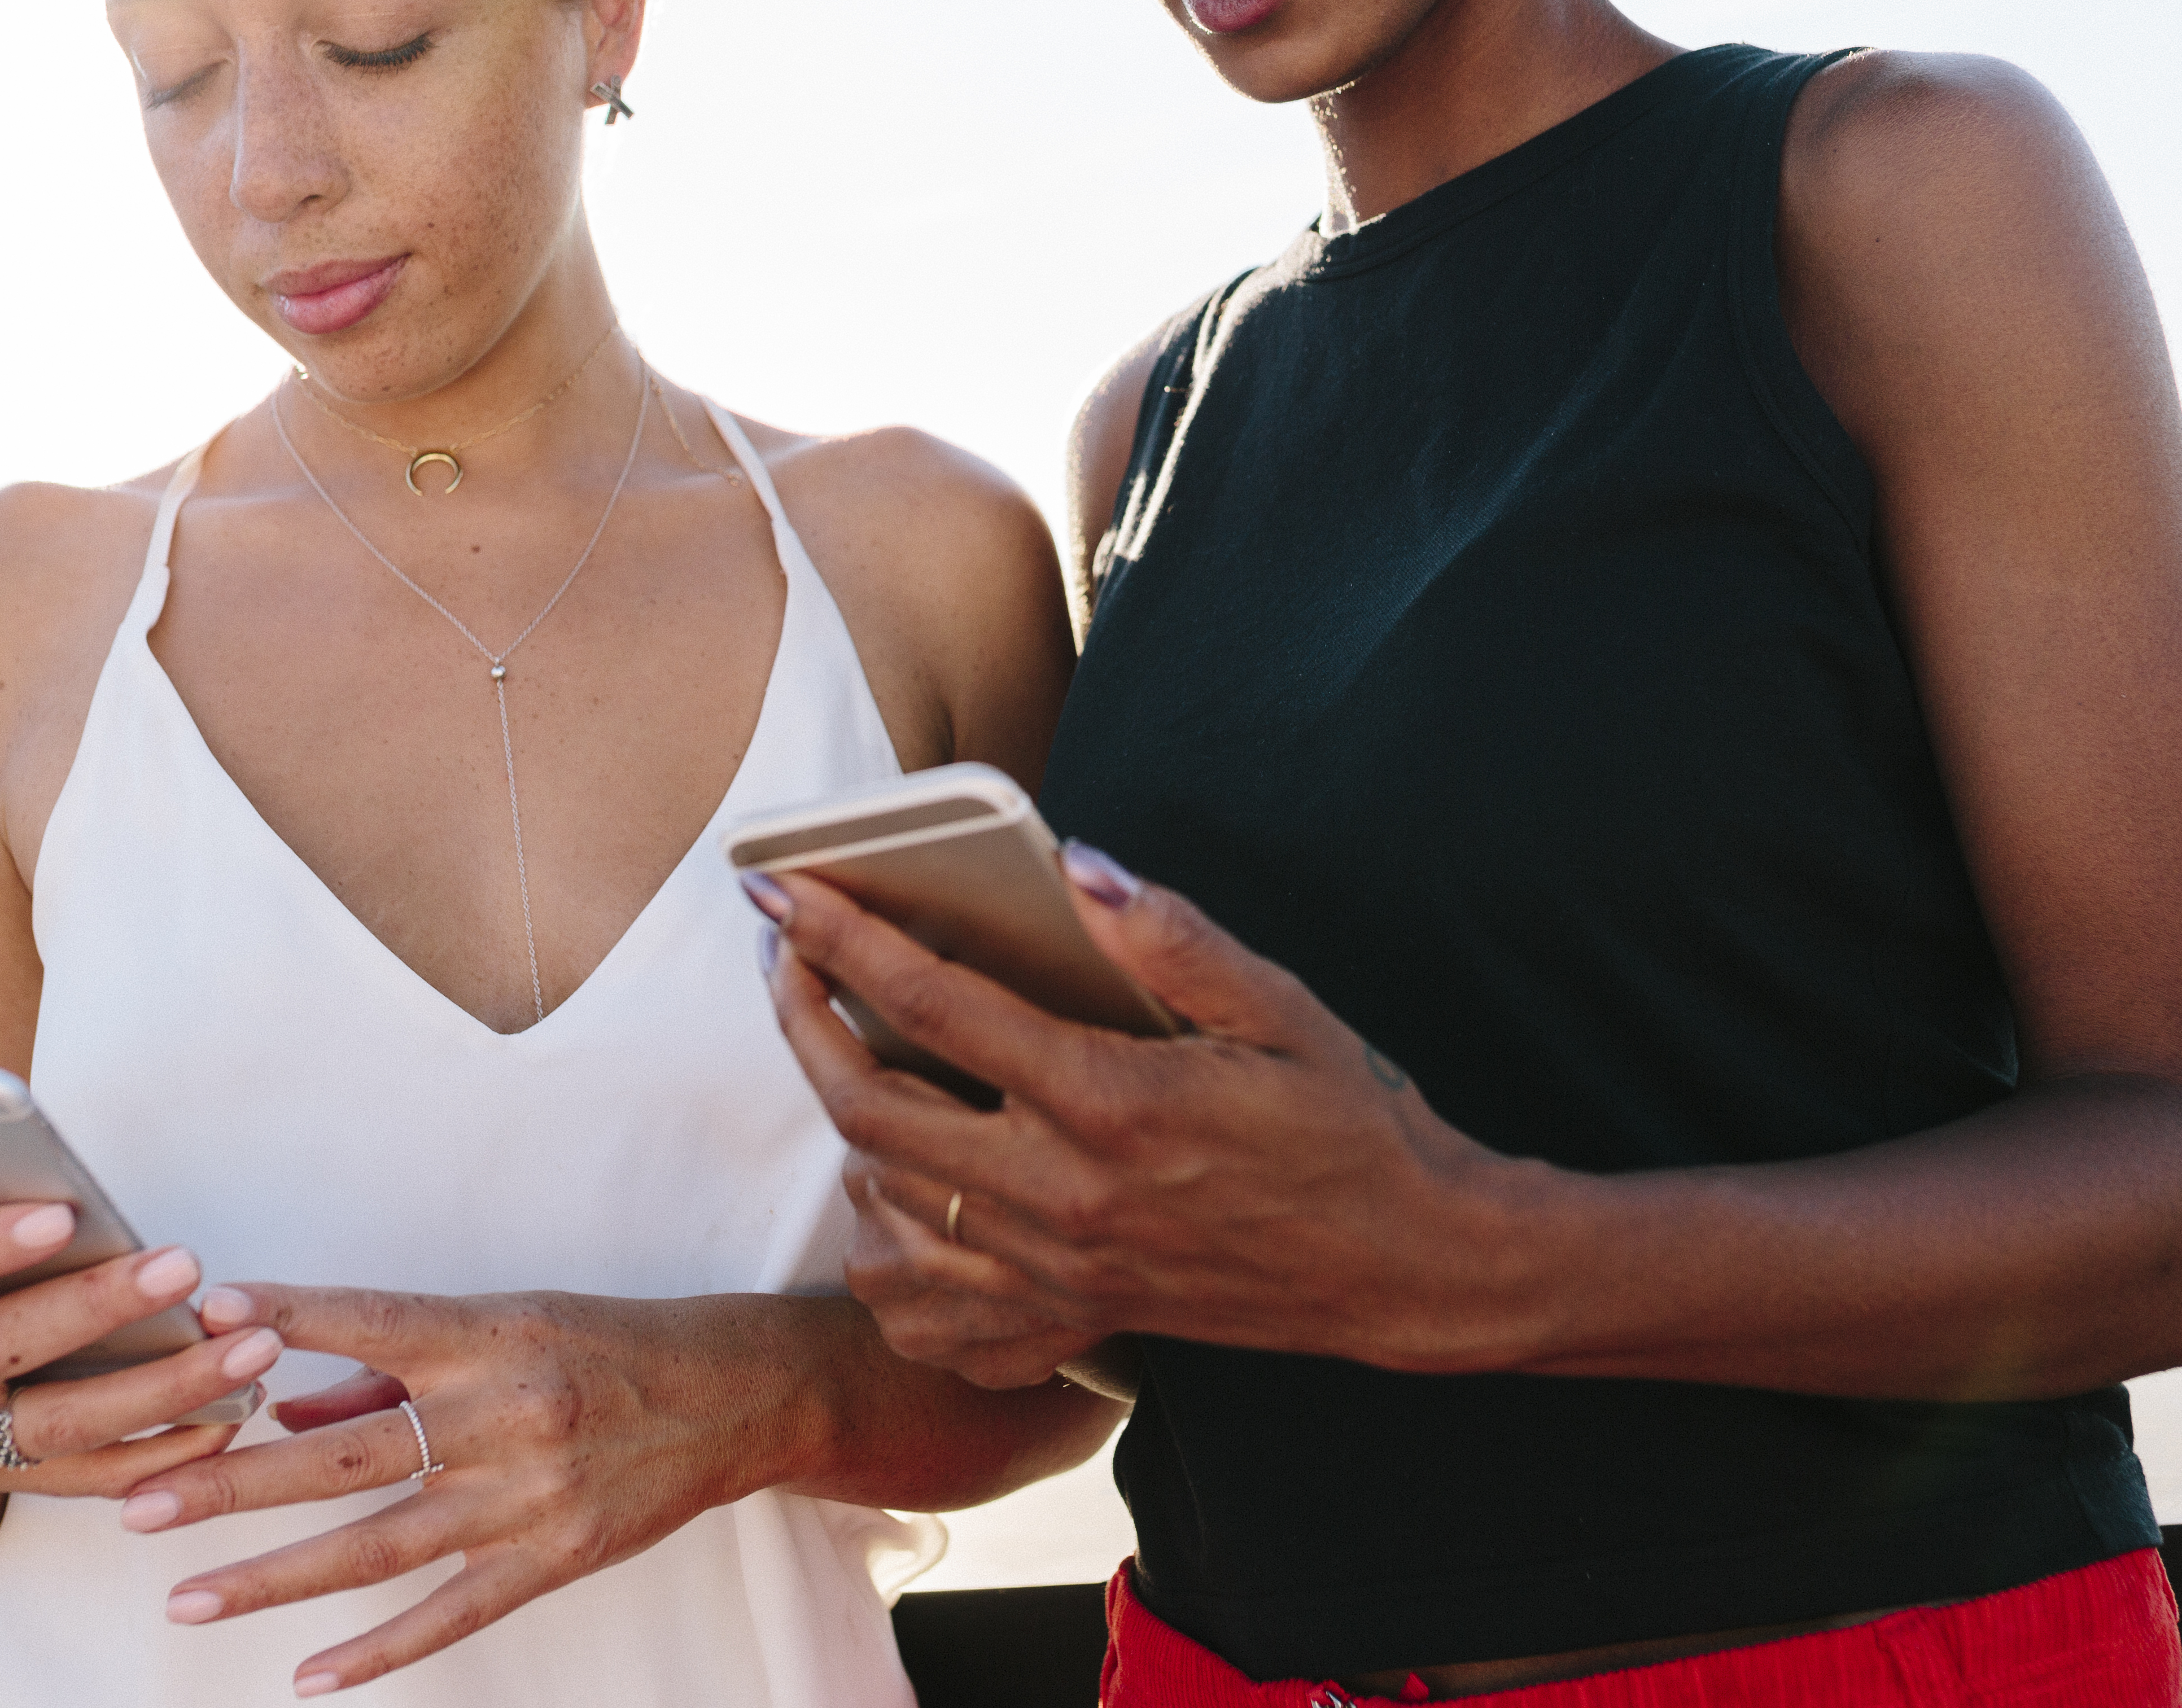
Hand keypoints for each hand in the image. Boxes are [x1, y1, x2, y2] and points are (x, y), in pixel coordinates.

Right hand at [0, 1202, 282, 1556]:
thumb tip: (64, 1182)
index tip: (62, 1213)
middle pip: (0, 1352)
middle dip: (99, 1308)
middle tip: (186, 1264)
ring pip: (60, 1426)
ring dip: (165, 1389)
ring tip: (249, 1346)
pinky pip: (84, 1479)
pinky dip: (162, 1453)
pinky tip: (230, 1415)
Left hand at [116, 1286, 800, 1693]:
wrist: (731, 1394)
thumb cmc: (605, 1343)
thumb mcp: (507, 1321)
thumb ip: (395, 1364)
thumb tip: (287, 1403)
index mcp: (491, 1337)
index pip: (373, 1324)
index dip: (291, 1317)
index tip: (207, 1317)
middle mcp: (505, 1415)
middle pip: (347, 1457)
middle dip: (233, 1481)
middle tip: (139, 1500)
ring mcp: (528, 1497)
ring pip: (377, 1547)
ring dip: (272, 1577)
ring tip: (182, 1598)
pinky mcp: (554, 1560)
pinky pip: (452, 1614)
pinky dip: (378, 1652)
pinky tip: (309, 1678)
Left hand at [757, 845, 1532, 1378]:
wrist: (1401, 1266)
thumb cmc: (1348, 1127)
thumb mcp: (1283, 1009)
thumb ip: (1172, 937)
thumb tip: (1075, 866)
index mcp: (1111, 1101)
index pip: (934, 1006)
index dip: (843, 937)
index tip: (781, 885)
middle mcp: (1065, 1194)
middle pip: (870, 1110)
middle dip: (801, 1020)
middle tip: (784, 951)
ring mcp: (1057, 1269)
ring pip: (885, 1201)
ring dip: (842, 1119)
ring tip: (842, 1043)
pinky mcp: (1066, 1315)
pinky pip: (926, 1306)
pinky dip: (884, 1247)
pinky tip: (892, 1187)